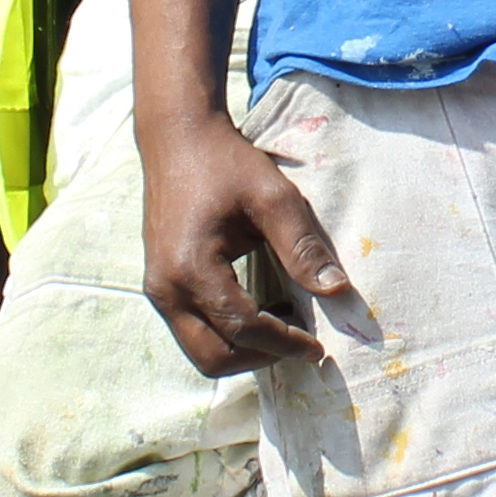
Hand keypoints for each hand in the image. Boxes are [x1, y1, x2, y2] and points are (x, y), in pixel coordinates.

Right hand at [137, 109, 348, 375]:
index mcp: (192, 268)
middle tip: (300, 342)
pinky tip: (258, 310)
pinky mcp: (160, 286)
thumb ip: (302, 246)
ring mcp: (158, 290)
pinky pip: (192, 330)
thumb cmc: (225, 163)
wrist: (177, 138)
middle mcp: (167, 289)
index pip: (242, 328)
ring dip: (242, 350)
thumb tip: (337, 291)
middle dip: (261, 359)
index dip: (284, 343)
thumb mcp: (272, 198)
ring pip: (199, 350)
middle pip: (213, 358)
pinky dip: (225, 334)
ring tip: (282, 326)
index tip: (318, 346)